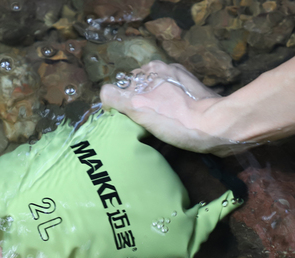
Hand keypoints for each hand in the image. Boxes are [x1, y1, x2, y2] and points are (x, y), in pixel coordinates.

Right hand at [100, 61, 236, 156]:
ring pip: (156, 93)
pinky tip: (173, 119)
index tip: (129, 120)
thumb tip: (104, 94)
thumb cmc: (175, 120)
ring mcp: (181, 79)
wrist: (216, 126)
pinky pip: (171, 98)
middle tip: (143, 123)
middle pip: (141, 88)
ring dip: (154, 105)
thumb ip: (116, 97)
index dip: (123, 103)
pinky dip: (168, 106)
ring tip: (159, 123)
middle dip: (139, 103)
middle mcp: (165, 68)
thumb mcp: (139, 108)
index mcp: (150, 69)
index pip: (125, 86)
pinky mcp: (193, 91)